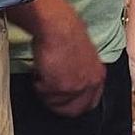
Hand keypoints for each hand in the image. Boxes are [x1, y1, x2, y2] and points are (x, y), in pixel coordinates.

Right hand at [18, 0, 104, 116]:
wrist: (56, 25)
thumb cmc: (65, 30)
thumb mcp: (81, 53)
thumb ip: (79, 69)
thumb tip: (68, 75)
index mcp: (97, 75)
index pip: (89, 102)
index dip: (73, 103)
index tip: (61, 97)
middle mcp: (90, 84)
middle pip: (75, 109)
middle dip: (58, 103)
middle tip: (47, 92)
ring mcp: (75, 87)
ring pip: (56, 103)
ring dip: (45, 92)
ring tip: (41, 75)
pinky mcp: (59, 86)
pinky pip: (44, 94)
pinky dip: (37, 83)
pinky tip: (37, 70)